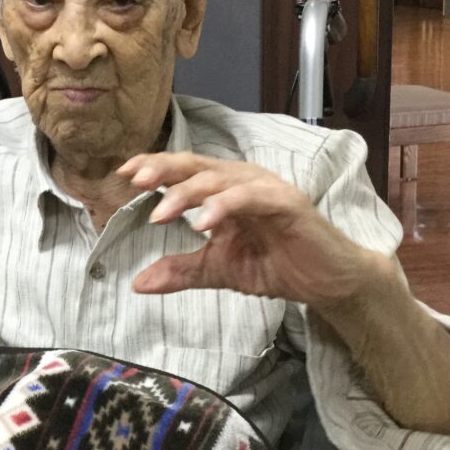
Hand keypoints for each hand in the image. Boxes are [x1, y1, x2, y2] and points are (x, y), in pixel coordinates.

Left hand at [117, 152, 381, 306]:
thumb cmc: (276, 265)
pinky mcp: (287, 203)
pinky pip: (251, 198)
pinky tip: (204, 223)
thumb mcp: (219, 269)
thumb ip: (181, 272)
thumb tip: (137, 284)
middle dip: (164, 170)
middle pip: (197, 166)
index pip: (184, 170)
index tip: (123, 174)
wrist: (327, 283)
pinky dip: (225, 206)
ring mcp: (265, 190)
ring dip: (188, 194)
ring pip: (220, 179)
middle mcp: (242, 181)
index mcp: (224, 190)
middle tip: (135, 181)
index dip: (154, 167)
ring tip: (161, 214)